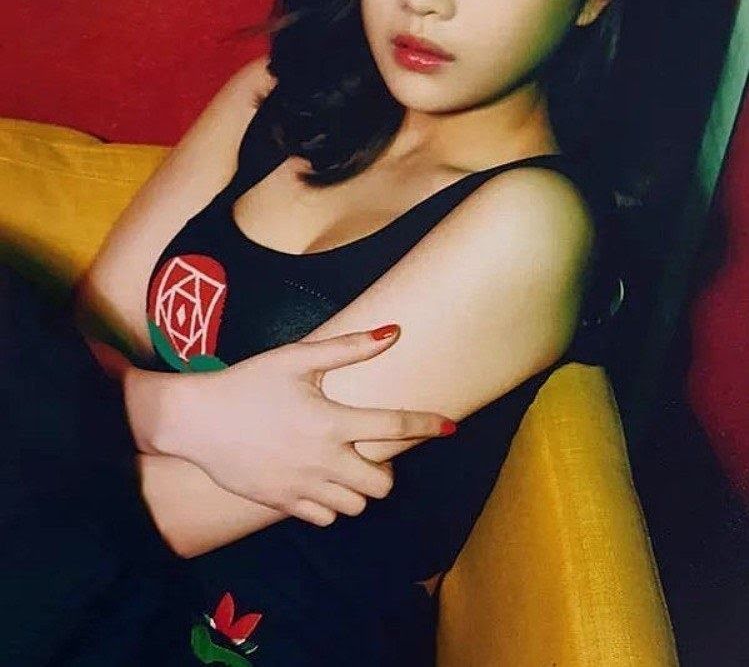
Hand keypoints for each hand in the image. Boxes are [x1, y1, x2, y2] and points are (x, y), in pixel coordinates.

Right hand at [126, 325, 452, 525]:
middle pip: (382, 485)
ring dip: (358, 489)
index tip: (451, 426)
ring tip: (342, 465)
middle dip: (386, 470)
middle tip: (368, 451)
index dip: (428, 425)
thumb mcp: (296, 357)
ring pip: (356, 507)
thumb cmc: (247, 382)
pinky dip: (331, 505)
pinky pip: (324, 519)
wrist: (195, 421)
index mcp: (331, 421)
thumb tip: (394, 331)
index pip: (395, 426)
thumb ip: (349, 347)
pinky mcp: (282, 504)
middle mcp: (323, 460)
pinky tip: (319, 481)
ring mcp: (302, 487)